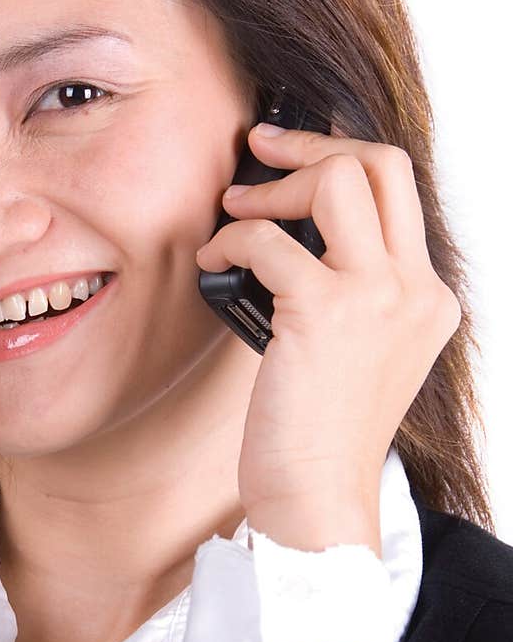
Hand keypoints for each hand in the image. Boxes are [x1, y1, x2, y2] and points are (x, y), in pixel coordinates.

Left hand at [195, 123, 461, 550]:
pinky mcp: (325, 312)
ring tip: (234, 211)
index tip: (290, 159)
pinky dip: (231, 240)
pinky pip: (267, 239)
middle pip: (382, 164)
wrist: (318, 499)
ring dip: (272, 186)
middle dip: (314, 143)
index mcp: (428, 297)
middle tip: (261, 149)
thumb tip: (288, 231)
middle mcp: (415, 289)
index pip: (398, 191)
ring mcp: (377, 297)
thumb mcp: (359, 352)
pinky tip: (214, 262)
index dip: (340, 159)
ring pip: (339, 180)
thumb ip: (349, 291)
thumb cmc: (322, 432)